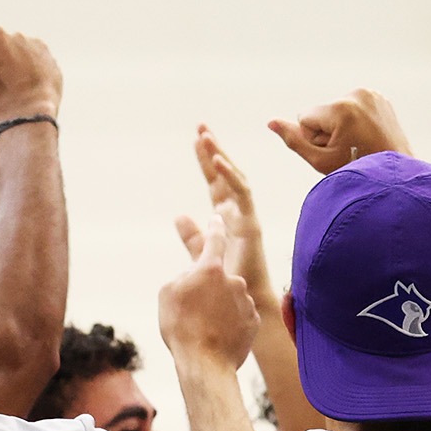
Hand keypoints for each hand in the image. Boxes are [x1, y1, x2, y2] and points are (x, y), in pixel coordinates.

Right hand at [160, 214, 256, 372]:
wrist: (205, 365)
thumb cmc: (181, 328)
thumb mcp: (168, 294)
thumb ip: (183, 276)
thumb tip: (194, 276)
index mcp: (211, 268)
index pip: (215, 238)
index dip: (214, 227)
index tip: (218, 218)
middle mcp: (234, 280)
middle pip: (218, 277)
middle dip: (208, 289)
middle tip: (193, 311)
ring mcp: (246, 301)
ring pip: (229, 298)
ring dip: (218, 307)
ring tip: (204, 328)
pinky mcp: (253, 320)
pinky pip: (239, 315)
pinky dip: (230, 322)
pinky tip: (218, 336)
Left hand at [193, 126, 274, 293]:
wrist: (245, 304)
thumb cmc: (230, 281)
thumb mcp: (204, 253)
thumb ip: (193, 235)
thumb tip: (179, 215)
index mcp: (227, 216)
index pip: (215, 181)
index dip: (206, 160)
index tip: (196, 139)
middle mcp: (238, 212)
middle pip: (226, 174)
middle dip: (214, 150)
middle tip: (201, 127)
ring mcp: (246, 217)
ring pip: (235, 178)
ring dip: (220, 157)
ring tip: (205, 137)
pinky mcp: (251, 225)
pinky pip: (242, 194)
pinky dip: (229, 176)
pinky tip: (217, 162)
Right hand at [269, 88, 410, 174]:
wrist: (394, 177)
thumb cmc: (355, 173)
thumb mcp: (320, 161)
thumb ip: (294, 140)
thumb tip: (271, 122)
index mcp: (342, 108)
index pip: (305, 117)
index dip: (313, 138)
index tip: (335, 151)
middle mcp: (358, 95)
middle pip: (321, 113)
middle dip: (328, 131)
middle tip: (349, 150)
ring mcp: (372, 94)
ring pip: (336, 110)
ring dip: (341, 126)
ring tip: (359, 144)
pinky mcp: (379, 97)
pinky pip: (353, 107)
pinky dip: (355, 121)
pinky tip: (367, 136)